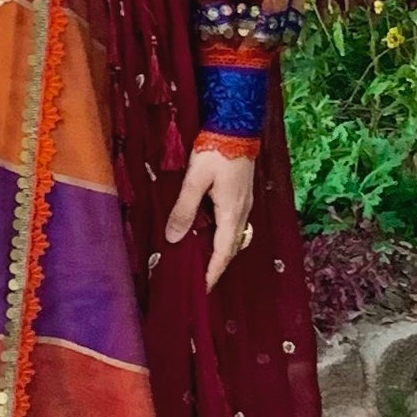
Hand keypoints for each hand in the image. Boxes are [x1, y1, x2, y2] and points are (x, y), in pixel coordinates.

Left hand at [164, 143, 255, 288]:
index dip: (212, 273)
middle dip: (217, 267)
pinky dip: (222, 237)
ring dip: (220, 252)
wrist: (237, 126)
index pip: (222, 253)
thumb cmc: (215, 151)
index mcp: (231, 212)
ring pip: (233, 237)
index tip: (202, 291)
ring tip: (202, 261)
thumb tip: (173, 238)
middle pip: (230, 248)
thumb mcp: (195, 180)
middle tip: (200, 281)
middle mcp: (242, 212)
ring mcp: (244, 203)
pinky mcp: (241, 194)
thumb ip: (184, 209)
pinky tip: (208, 234)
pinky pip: (233, 225)